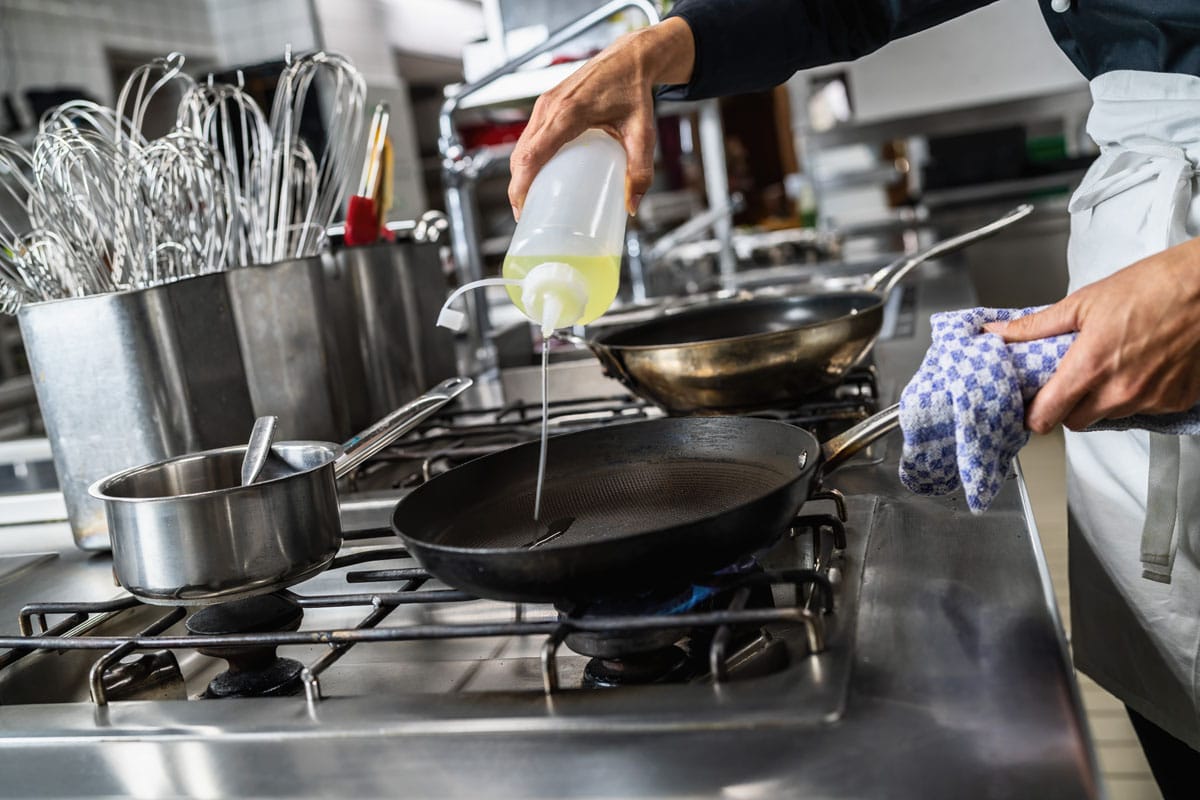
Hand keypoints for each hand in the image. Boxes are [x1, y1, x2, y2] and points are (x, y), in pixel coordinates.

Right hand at [507, 17, 694, 219]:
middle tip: (527, 215)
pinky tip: (536, 175)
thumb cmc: (634, 90)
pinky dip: (527, 158)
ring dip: (520, 173)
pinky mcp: (546, 103)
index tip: (522, 210)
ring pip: (521, 145)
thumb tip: (632, 205)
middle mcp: (550, 107)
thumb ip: (640, 170)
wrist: (630, 58)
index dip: (521, 186)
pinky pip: (529, 136)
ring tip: (530, 200)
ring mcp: (545, 103)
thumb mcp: (643, 133)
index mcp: (568, 113)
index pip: (532, 156)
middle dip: (518, 187)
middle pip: (521, 155)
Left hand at [983, 237, 1199, 432]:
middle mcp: (1120, 391)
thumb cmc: (1153, 287)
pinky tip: (1142, 367)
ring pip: (1109, 416)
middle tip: (1073, 378)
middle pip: (1075, 421)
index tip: (1031, 407)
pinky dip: (1139, 395)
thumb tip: (1000, 334)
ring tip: (1112, 364)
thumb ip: (1036, 327)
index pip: (1046, 417)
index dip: (1034, 414)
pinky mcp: (1176, 401)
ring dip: (1103, 400)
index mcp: (1090, 367)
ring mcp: (1150, 399)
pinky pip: (1145, 410)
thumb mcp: (1084, 302)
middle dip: (1068, 405)